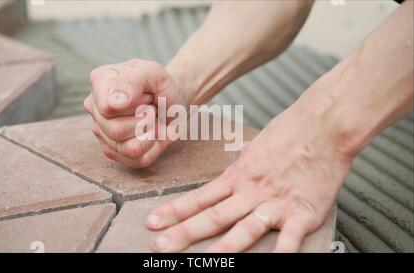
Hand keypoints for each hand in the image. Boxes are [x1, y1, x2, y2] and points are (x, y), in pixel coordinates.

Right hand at [84, 59, 188, 167]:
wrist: (172, 100)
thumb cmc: (159, 85)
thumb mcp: (153, 73)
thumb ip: (132, 81)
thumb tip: (112, 104)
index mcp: (99, 82)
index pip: (108, 108)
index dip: (137, 103)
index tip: (146, 94)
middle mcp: (95, 109)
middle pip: (117, 131)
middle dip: (146, 119)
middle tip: (151, 107)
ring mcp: (103, 133)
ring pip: (129, 149)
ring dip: (152, 134)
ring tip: (152, 120)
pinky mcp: (117, 153)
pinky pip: (140, 160)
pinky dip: (156, 146)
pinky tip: (154, 133)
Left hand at [145, 100, 352, 251]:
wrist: (324, 123)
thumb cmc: (292, 129)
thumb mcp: (259, 144)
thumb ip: (247, 159)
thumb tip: (241, 157)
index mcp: (239, 175)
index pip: (200, 196)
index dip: (175, 211)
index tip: (154, 222)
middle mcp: (251, 191)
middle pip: (213, 216)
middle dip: (184, 232)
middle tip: (160, 246)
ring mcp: (275, 202)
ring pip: (243, 229)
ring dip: (222, 248)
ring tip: (203, 262)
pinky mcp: (303, 211)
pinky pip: (289, 238)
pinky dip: (280, 253)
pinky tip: (271, 263)